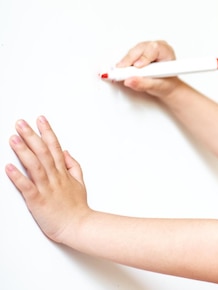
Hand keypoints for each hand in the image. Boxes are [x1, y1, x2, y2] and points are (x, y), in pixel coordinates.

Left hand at [5, 116, 90, 243]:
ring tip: (13, 139)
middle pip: (42, 152)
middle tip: (20, 123)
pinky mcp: (37, 200)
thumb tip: (66, 152)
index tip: (40, 119)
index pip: (54, 147)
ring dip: (23, 151)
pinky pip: (26, 186)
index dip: (47, 132)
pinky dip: (17, 176)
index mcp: (63, 172)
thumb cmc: (77, 207)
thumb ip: (73, 165)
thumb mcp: (80, 182)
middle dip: (31, 136)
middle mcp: (54, 177)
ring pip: (34, 165)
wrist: (79, 226)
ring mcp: (46, 188)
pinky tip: (9, 167)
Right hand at [115, 40, 183, 97]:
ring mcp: (147, 49)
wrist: (166, 85)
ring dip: (126, 61)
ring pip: (134, 51)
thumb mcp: (157, 87)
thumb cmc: (167, 83)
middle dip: (130, 59)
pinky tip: (122, 70)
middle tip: (122, 70)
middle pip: (141, 48)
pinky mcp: (139, 53)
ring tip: (120, 71)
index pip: (154, 49)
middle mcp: (157, 48)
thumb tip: (129, 80)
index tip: (137, 66)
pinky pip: (130, 55)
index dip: (144, 57)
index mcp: (166, 52)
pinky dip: (125, 63)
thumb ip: (144, 84)